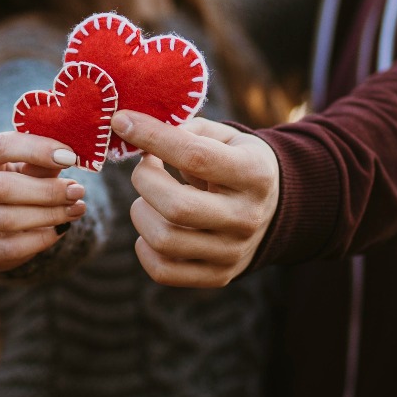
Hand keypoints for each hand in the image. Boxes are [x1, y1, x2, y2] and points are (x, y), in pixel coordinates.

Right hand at [0, 131, 86, 271]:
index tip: (70, 157)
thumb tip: (68, 159)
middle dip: (46, 190)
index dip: (37, 150)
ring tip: (76, 210)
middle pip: (2, 187)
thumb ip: (42, 164)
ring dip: (47, 215)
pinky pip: (7, 248)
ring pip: (5, 219)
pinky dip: (38, 240)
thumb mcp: (26, 169)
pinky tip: (59, 231)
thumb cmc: (14, 186)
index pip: (0, 146)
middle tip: (78, 191)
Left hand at [111, 111, 279, 287]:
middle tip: (144, 168)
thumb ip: (185, 130)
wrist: (274, 210)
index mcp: (253, 174)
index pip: (195, 156)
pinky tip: (152, 226)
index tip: (122, 121)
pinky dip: (144, 248)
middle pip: (176, 207)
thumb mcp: (225, 137)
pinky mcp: (219, 276)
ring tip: (148, 199)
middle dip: (144, 180)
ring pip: (164, 240)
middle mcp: (246, 217)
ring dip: (141, 213)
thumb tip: (134, 130)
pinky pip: (163, 271)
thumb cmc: (236, 163)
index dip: (152, 137)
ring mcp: (233, 252)